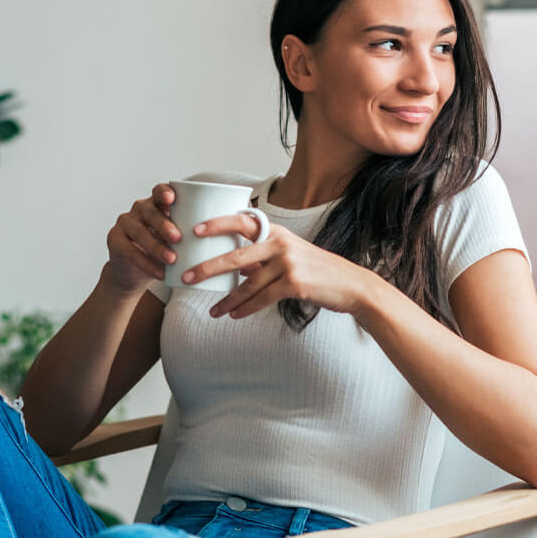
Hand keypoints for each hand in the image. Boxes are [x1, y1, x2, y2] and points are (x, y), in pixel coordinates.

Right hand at [105, 183, 182, 291]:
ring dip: (156, 246)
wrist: (135, 273)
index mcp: (156, 204)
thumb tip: (219, 236)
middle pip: (149, 211)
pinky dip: (146, 263)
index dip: (164, 193)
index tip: (172, 199)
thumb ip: (190, 233)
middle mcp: (138, 210)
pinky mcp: (114, 240)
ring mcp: (124, 224)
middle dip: (164, 224)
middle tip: (178, 238)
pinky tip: (159, 273)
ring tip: (172, 259)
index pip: (159, 192)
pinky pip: (130, 251)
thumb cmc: (163, 252)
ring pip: (139, 231)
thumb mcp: (177, 242)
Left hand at [179, 216, 371, 317]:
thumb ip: (264, 257)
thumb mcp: (291, 254)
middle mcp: (280, 243)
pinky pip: (262, 298)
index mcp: (277, 232)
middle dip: (208, 267)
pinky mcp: (294, 283)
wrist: (350, 285)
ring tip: (213, 311)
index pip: (242, 222)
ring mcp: (288, 263)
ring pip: (247, 284)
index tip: (195, 230)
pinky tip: (234, 315)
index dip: (217, 224)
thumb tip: (236, 268)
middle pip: (236, 256)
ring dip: (227, 300)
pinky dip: (246, 309)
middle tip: (186, 276)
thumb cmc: (318, 270)